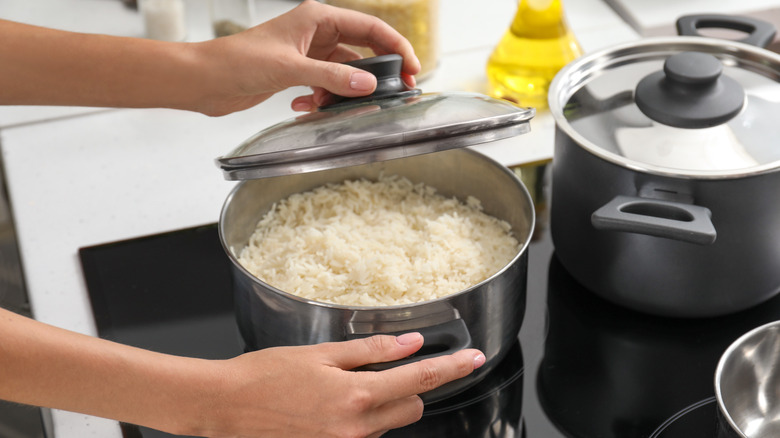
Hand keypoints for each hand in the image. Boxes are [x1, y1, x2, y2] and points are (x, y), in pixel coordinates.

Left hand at [0, 1, 418, 114]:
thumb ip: (332, 77)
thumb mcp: (290, 69)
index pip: (370, 28)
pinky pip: (325, 87)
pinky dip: (320, 100)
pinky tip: (303, 107)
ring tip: (333, 106)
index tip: (413, 69)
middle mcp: (316, 33)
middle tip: (395, 94)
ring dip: (341, 93)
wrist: (204, 81)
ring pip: (343, 74)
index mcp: (318, 18)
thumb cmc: (236, 62)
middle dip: (375, 74)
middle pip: (361, 51)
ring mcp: (307, 55)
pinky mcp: (297, 75)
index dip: (395, 47)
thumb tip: (369, 84)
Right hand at [202, 333, 484, 437]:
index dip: (452, 368)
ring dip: (379, 405)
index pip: (420, 380)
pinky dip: (360, 421)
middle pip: (410, 407)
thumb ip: (373, 351)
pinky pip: (363, 437)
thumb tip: (412, 344)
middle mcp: (357, 428)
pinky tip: (329, 409)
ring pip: (386, 423)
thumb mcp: (322, 354)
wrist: (225, 407)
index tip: (473, 359)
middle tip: (379, 372)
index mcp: (357, 395)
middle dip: (407, 388)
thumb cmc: (266, 375)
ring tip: (338, 390)